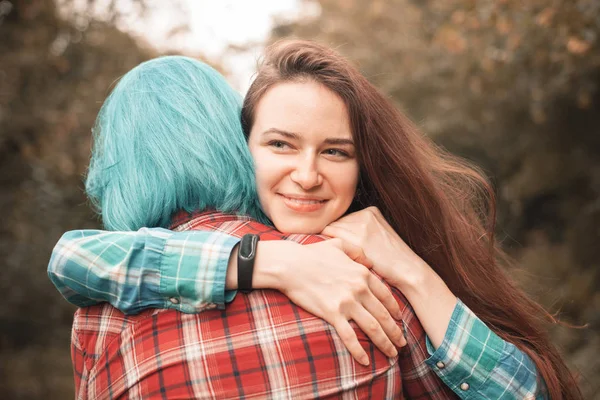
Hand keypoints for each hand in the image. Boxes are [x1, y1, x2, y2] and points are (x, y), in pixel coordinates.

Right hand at [269, 238, 406, 365]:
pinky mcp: (332, 314)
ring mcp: (347, 302)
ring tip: (392, 355)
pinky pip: (350, 337)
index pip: (386, 295)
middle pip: (383, 315)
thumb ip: (356, 251)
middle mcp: (359, 288)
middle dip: (395, 332)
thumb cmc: (311, 254)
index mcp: (362, 273)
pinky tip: (365, 361)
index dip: (395, 310)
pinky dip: (359, 351)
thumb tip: (368, 261)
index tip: (399, 320)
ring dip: (385, 343)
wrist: (290, 265)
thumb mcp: (338, 244)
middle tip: (402, 344)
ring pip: (372, 328)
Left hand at [323, 207, 458, 348]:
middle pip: (335, 224)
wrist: (408, 271)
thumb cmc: (390, 260)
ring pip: (331, 232)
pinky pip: (332, 241)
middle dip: (337, 240)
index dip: (342, 236)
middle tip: (350, 255)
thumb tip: (329, 230)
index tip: (351, 249)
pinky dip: (335, 251)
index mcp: (371, 211)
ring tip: (351, 258)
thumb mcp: (378, 235)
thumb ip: (358, 228)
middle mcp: (365, 214)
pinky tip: (349, 260)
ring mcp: (361, 225)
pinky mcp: (358, 239)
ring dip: (335, 246)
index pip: (342, 219)